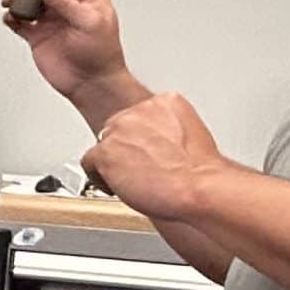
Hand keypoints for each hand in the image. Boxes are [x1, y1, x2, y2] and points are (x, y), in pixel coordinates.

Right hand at [10, 0, 129, 100]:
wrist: (92, 84)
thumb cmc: (101, 54)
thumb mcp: (88, 22)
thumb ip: (66, 1)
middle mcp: (66, 4)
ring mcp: (51, 19)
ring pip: (29, 1)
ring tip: (11, 1)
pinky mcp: (38, 35)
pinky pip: (21, 22)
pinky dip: (13, 18)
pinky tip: (10, 17)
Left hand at [79, 92, 229, 220]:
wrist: (198, 187)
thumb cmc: (199, 173)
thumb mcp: (193, 137)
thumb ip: (169, 133)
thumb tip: (159, 145)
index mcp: (167, 101)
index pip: (141, 117)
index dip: (141, 140)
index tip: (148, 154)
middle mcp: (142, 109)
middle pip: (120, 128)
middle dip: (126, 150)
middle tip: (139, 171)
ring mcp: (122, 127)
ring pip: (105, 143)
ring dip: (113, 162)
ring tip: (131, 181)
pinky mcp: (106, 150)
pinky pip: (90, 161)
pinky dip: (99, 176)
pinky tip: (116, 187)